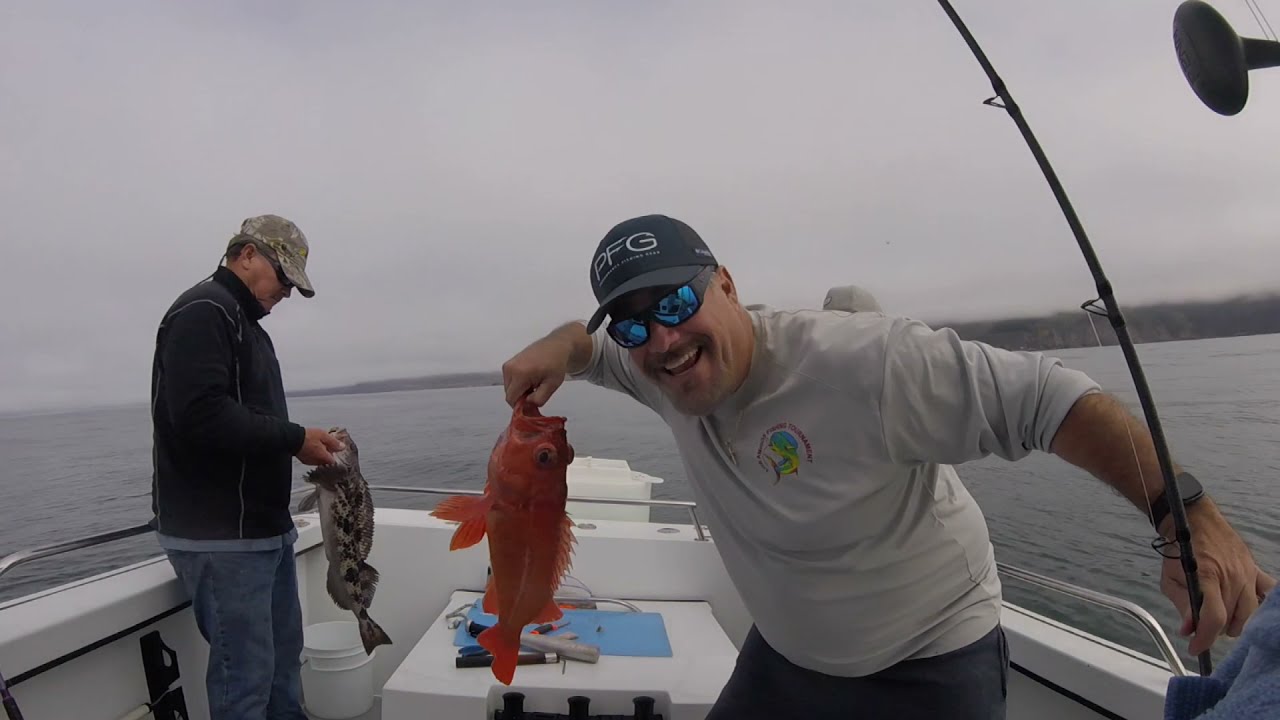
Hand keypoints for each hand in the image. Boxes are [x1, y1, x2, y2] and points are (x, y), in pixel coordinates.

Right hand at [296, 427, 344, 465]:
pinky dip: (313, 454)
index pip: (333, 461)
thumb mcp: (324, 436)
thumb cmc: (307, 437)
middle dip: (327, 454)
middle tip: (325, 444)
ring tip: (318, 444)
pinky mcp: (303, 460)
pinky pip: (312, 459)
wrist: (292, 438)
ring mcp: (309, 462)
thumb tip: (342, 447)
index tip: (333, 448)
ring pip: (319, 460)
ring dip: (320, 454)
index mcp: (323, 456)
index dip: (334, 454)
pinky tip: (311, 447)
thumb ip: (334, 442)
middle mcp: (316, 461)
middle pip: (326, 461)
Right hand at [501, 334, 573, 406]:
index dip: (521, 405)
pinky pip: (509, 381)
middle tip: (536, 393)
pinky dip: (518, 384)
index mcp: (520, 374)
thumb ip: (539, 399)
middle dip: (521, 398)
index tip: (532, 405)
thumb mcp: (552, 385)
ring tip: (534, 384)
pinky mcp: (508, 364)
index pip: (511, 398)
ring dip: (520, 391)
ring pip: (509, 388)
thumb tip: (527, 405)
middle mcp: (510, 368)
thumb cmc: (555, 363)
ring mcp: (508, 365)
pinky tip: (530, 379)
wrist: (555, 347)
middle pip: (509, 394)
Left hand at [1158, 499, 1276, 655]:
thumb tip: (1188, 631)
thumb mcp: (1171, 578)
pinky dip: (1262, 606)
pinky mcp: (1255, 569)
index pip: (1213, 617)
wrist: (1194, 522)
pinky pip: (1268, 593)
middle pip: (1232, 618)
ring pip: (1250, 612)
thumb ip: (1182, 605)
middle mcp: (1232, 577)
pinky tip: (1247, 610)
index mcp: (1207, 577)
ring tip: (1221, 622)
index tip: (1195, 649)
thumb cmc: (1178, 551)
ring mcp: (1247, 573)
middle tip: (1203, 628)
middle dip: (1215, 630)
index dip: (1205, 638)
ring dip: (1234, 623)